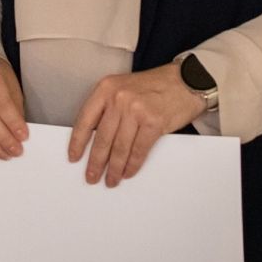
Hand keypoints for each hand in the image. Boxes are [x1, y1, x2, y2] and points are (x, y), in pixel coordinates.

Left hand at [68, 63, 206, 186]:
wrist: (187, 80)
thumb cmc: (155, 85)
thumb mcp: (123, 87)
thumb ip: (108, 108)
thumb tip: (95, 140)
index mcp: (106, 88)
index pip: (85, 120)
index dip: (78, 142)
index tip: (74, 157)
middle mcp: (119, 98)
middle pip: (102, 138)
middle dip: (96, 162)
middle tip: (91, 176)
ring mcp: (136, 110)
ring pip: (119, 148)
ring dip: (114, 168)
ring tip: (110, 180)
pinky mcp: (154, 122)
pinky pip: (138, 151)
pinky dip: (132, 165)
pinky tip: (128, 172)